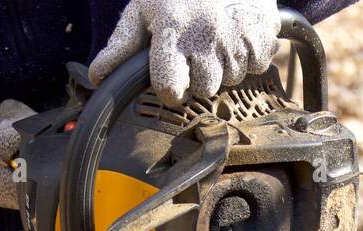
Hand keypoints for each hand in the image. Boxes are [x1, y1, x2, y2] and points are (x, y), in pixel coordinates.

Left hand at [88, 0, 280, 106]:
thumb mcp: (143, 9)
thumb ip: (122, 46)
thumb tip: (98, 78)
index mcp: (173, 29)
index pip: (171, 88)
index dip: (170, 89)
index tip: (170, 80)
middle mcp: (207, 34)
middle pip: (205, 88)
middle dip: (200, 75)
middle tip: (196, 50)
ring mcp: (238, 34)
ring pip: (233, 78)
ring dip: (225, 65)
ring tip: (216, 38)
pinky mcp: (264, 32)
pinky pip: (258, 64)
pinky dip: (250, 54)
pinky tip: (237, 34)